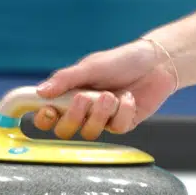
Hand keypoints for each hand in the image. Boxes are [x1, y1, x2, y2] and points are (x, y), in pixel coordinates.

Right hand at [32, 38, 180, 140]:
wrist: (155, 62)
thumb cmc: (121, 61)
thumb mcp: (91, 65)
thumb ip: (65, 79)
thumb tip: (40, 92)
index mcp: (70, 95)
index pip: (48, 116)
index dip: (43, 119)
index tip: (49, 110)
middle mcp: (83, 111)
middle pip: (64, 131)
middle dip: (72, 117)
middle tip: (83, 98)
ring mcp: (103, 120)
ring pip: (89, 133)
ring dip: (99, 113)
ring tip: (110, 95)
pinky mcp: (122, 124)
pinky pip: (115, 128)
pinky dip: (122, 111)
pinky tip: (128, 97)